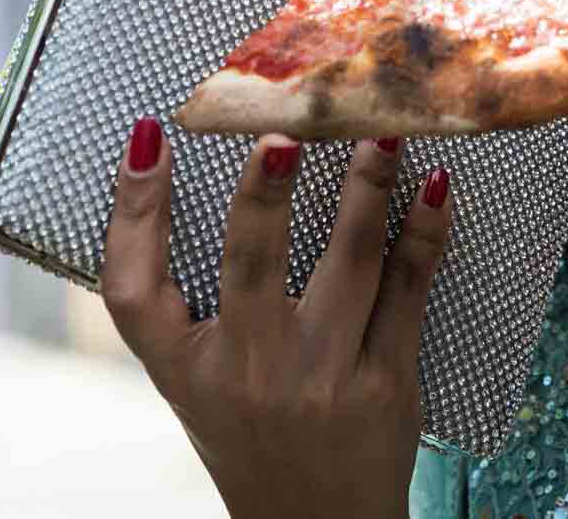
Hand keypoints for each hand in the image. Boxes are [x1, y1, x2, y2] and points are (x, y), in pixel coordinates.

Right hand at [102, 121, 453, 518]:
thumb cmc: (255, 439)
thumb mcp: (201, 388)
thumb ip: (199, 311)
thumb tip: (233, 184)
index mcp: (184, 372)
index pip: (131, 289)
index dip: (132, 210)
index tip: (149, 137)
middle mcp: (246, 373)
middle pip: (250, 262)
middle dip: (266, 189)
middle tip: (285, 128)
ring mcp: (320, 379)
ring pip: (350, 261)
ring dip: (369, 187)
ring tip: (383, 132)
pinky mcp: (385, 384)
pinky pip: (409, 289)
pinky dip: (425, 232)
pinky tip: (436, 189)